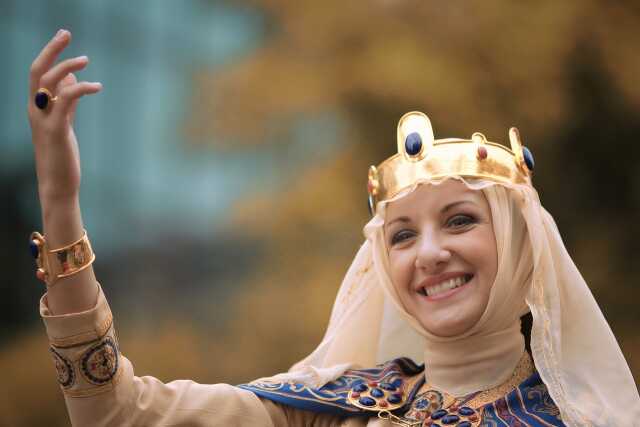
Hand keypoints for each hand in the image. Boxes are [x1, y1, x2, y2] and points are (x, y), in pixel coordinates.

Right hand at [28, 30, 101, 206]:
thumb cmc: (62, 154)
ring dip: (67, 66)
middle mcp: (35, 110)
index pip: (38, 73)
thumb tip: (74, 78)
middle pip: (37, 71)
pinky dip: (81, 89)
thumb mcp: (64, 123)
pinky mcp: (57, 131)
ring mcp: (44, 120)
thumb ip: (66, 101)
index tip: (63, 36)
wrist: (57, 184)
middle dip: (51, 49)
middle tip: (66, 32)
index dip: (49, 53)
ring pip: (48, 83)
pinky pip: (66, 102)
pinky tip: (96, 86)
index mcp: (36, 107)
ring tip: (86, 59)